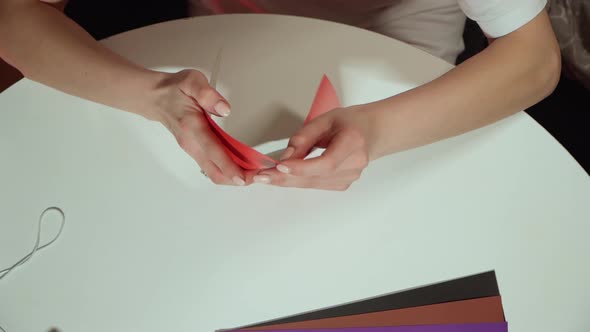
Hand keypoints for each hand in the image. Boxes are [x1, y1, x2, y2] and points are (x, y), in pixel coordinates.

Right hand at [148, 69, 245, 185]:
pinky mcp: (195, 151)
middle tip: (258, 176)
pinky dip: (227, 172)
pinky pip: (212, 168)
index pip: (213, 152)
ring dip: (233, 177)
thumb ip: (207, 94)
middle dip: (237, 178)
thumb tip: (224, 109)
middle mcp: (191, 143)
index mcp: (192, 127)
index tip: (243, 177)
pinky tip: (241, 168)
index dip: (229, 167)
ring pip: (213, 173)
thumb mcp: (191, 81)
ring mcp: (192, 149)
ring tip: (254, 175)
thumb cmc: (174, 89)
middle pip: (214, 171)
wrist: (155, 98)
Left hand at [251, 105, 376, 190]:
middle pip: (315, 177)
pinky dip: (298, 180)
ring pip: (311, 183)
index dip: (302, 167)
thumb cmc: (351, 122)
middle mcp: (354, 164)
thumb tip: (285, 156)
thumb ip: (304, 137)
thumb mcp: (326, 119)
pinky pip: (315, 185)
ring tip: (264, 176)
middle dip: (284, 178)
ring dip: (286, 181)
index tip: (280, 166)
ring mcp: (350, 177)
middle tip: (259, 176)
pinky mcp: (343, 184)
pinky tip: (283, 176)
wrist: (374, 132)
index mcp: (353, 142)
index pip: (326, 162)